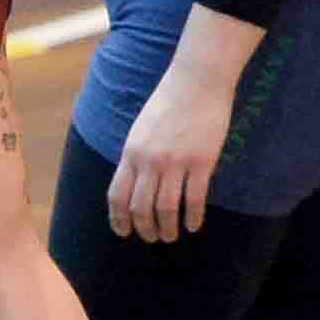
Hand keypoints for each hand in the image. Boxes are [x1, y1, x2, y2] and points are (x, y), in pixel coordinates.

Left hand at [107, 59, 234, 242]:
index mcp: (131, 152)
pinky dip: (193, 217)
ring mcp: (176, 162)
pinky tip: (194, 225)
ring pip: (166, 209)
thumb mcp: (141, 129)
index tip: (124, 232)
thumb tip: (133, 185)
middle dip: (145, 229)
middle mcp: (150, 161)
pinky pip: (195, 199)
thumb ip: (136, 156)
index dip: (118, 219)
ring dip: (168, 229)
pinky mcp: (202, 162)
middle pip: (141, 208)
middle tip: (152, 238)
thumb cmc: (169, 102)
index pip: (117, 195)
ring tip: (171, 236)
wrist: (197, 81)